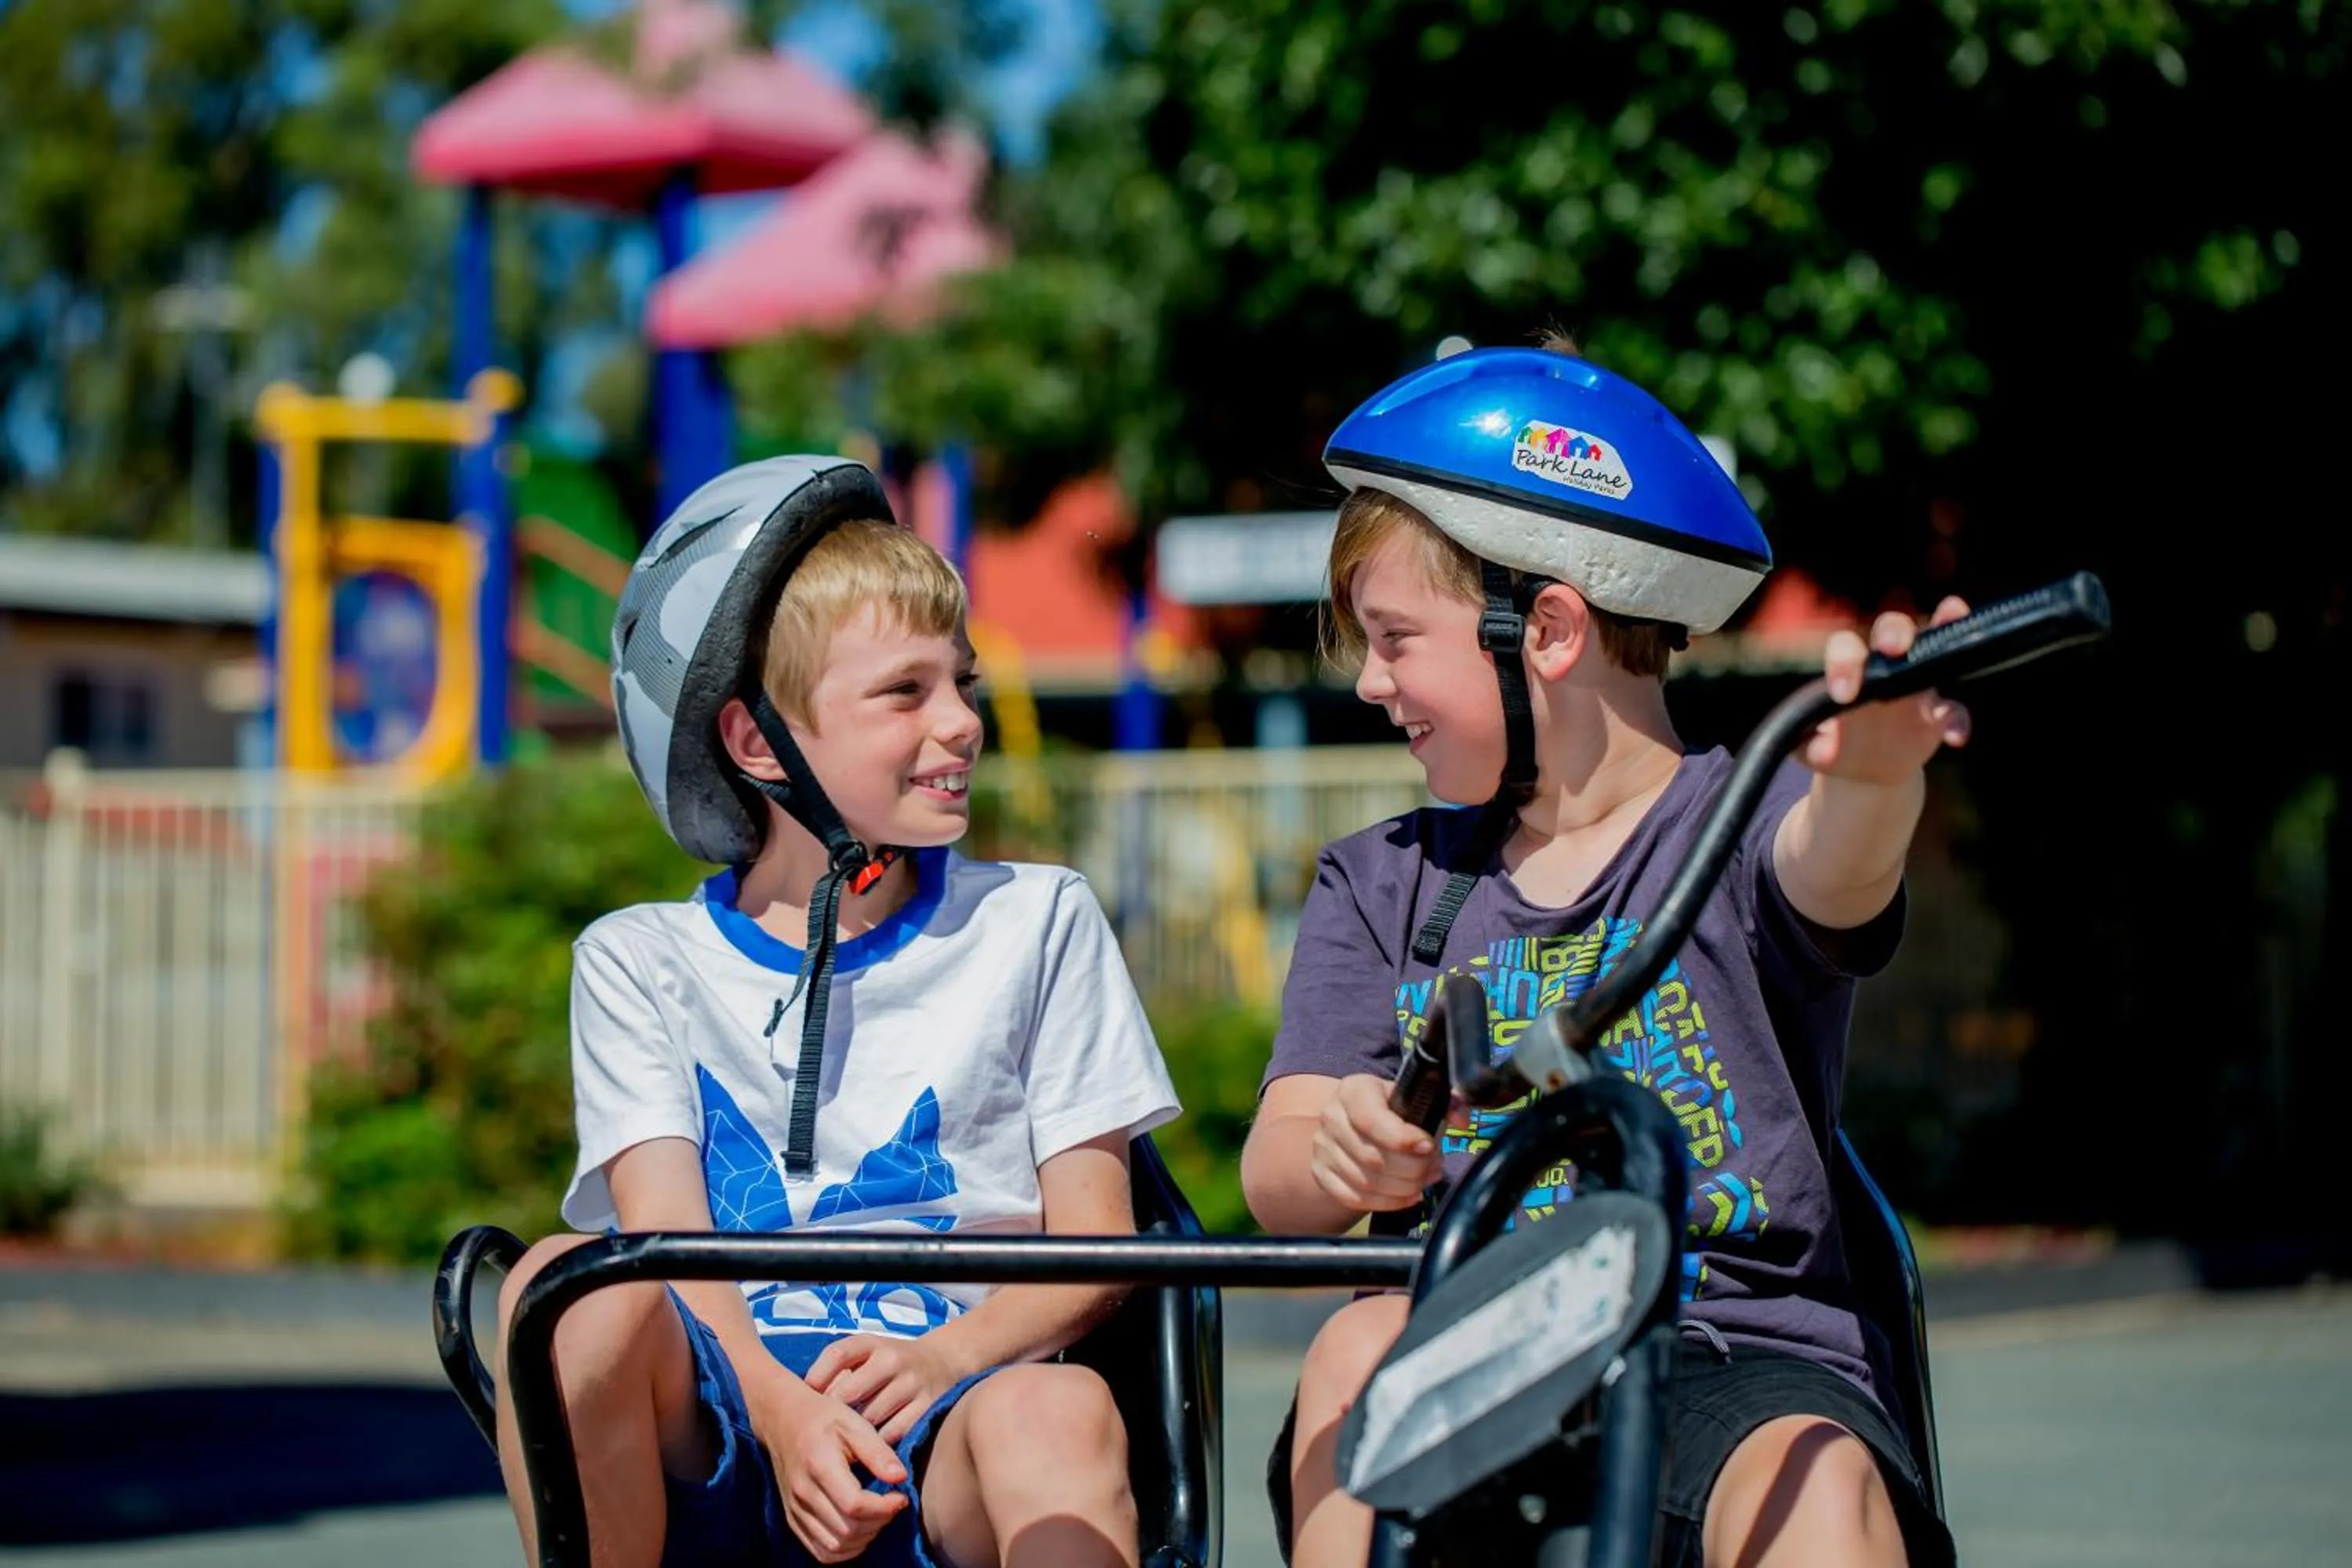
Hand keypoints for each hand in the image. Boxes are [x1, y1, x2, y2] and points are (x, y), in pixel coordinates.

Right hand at [751, 1378, 907, 1562]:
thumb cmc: (823, 1418)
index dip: (884, 1507)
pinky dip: (845, 1549)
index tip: (901, 1495)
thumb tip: (901, 1478)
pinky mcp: (793, 1519)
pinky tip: (860, 1530)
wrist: (783, 1420)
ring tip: (877, 1516)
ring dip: (864, 1539)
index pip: (854, 1505)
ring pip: (834, 1547)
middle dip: (879, 1523)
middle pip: (847, 1530)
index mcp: (819, 1466)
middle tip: (892, 1504)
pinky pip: (820, 1551)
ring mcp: (795, 1509)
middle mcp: (803, 1493)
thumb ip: (878, 1452)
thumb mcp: (854, 1424)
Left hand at [805, 1332, 966, 1444]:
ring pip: (871, 1417)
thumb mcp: (866, 1352)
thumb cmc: (891, 1362)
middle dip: (834, 1413)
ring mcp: (912, 1384)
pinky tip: (871, 1447)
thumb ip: (837, 1368)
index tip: (808, 1397)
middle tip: (823, 1429)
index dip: (817, 1377)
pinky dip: (879, 1444)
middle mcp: (893, 1360)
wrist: (943, 1362)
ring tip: (845, 1442)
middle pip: (850, 1392)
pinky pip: (894, 1434)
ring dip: (855, 1432)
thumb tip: (805, 1399)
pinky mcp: (927, 1408)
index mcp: (873, 1343)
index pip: (838, 1355)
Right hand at [1311, 1073, 1445, 1212]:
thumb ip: (1444, 1103)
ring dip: (1404, 1187)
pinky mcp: (1321, 1174)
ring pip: (1366, 1182)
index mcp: (1354, 1090)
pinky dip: (1388, 1203)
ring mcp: (1322, 1148)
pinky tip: (1408, 1195)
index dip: (1403, 1138)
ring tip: (1423, 1179)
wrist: (1353, 1122)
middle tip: (1433, 1165)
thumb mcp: (1414, 1096)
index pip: (1372, 1119)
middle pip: (1372, 1156)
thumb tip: (1460, 1118)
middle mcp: (1331, 1116)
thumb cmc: (1391, 1110)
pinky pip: (1355, 1199)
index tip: (1428, 1146)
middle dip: (1412, 1168)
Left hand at [1804, 597, 1974, 784]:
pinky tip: (1954, 737)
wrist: (1863, 770)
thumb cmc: (1829, 746)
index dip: (1845, 663)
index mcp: (1847, 668)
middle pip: (1891, 629)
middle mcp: (1883, 665)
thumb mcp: (1808, 747)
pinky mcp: (1941, 713)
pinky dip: (1958, 721)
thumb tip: (1819, 745)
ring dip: (1943, 629)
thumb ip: (1807, 741)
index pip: (1844, 647)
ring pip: (1933, 645)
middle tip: (1892, 648)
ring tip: (1951, 619)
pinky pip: (1956, 710)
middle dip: (1894, 630)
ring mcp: (1916, 684)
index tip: (1843, 694)